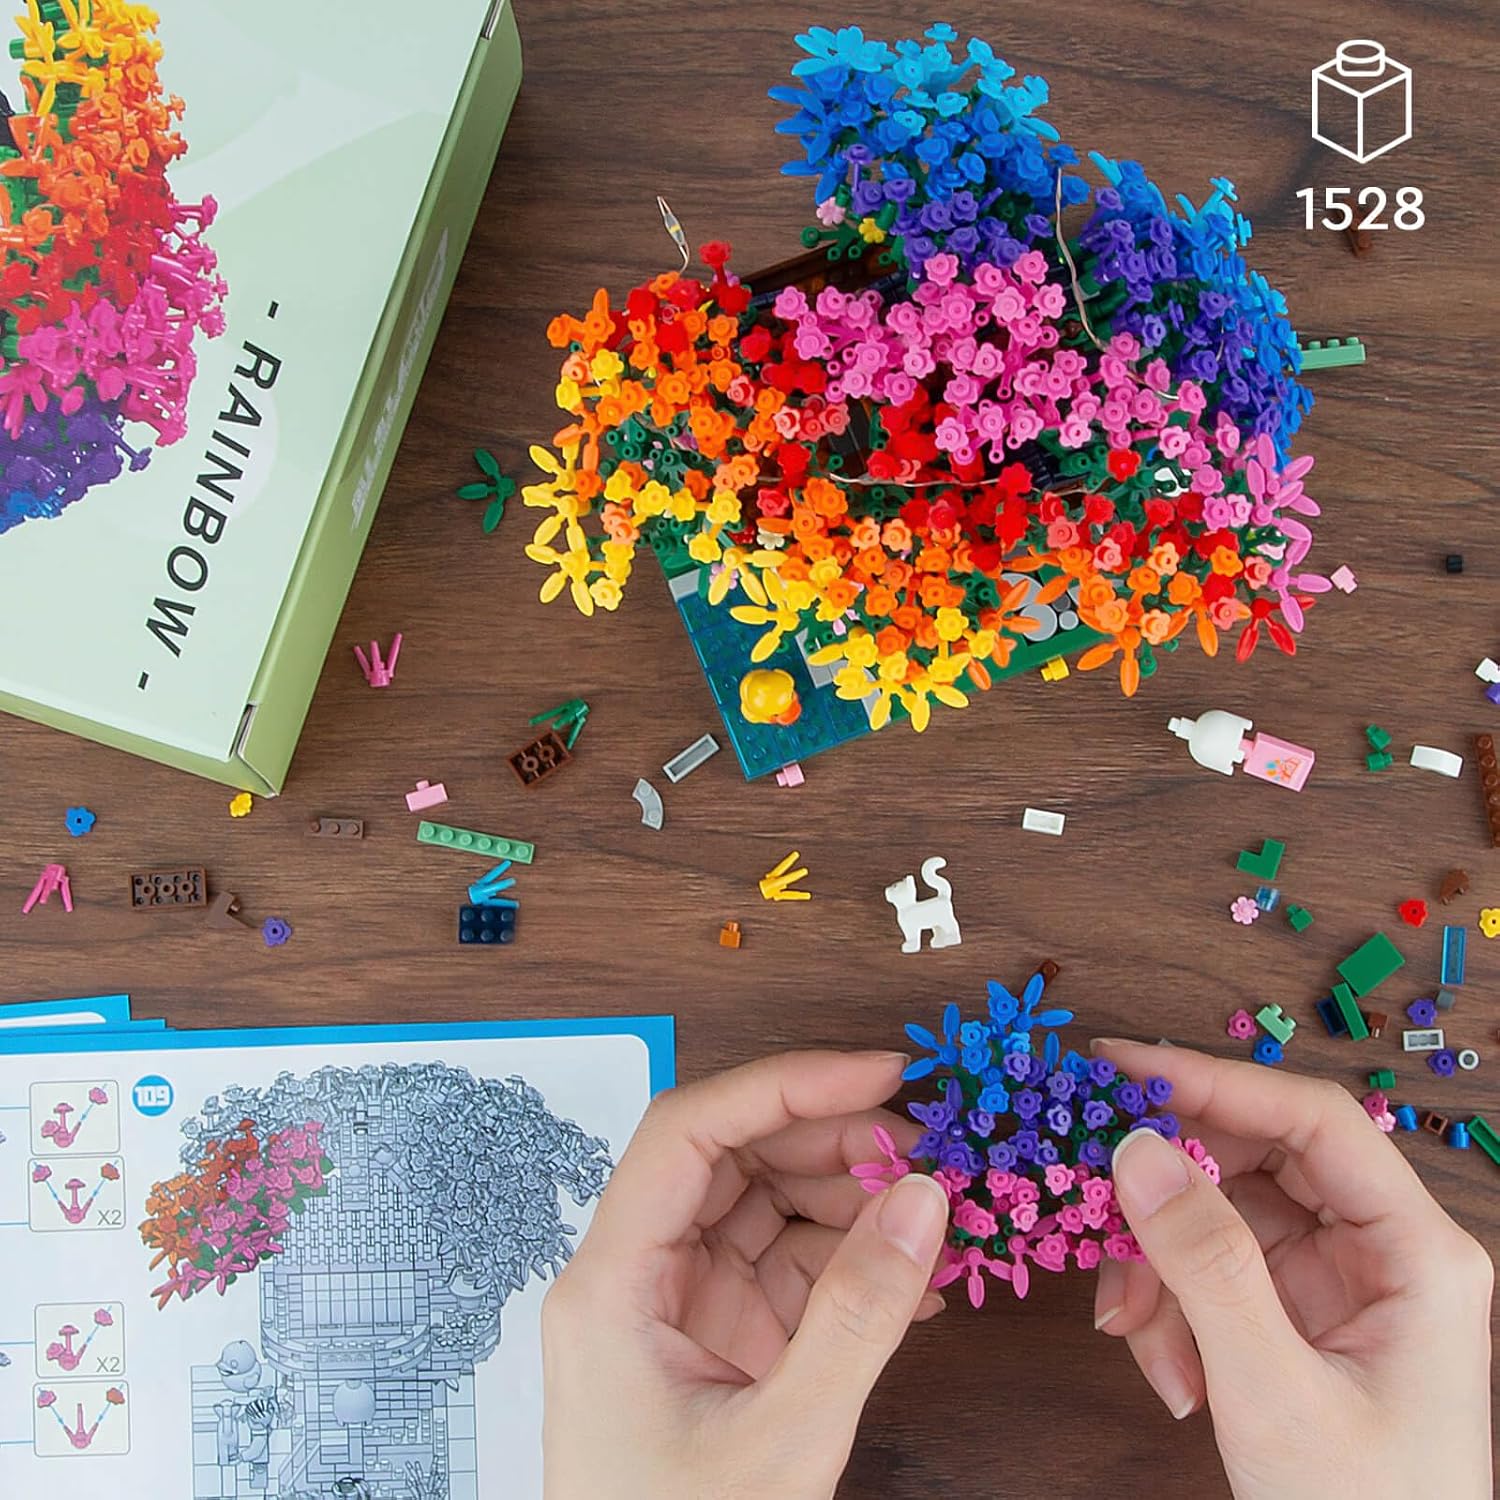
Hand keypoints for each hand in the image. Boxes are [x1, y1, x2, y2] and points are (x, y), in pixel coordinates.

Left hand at [542, 1051, 950, 1499]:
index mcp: (610, 1283)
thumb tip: (927, 1195)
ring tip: (940, 1210)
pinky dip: (854, 1264)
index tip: (881, 1075)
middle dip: (831, 1142)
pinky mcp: (723, 1346)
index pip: (687, 1133)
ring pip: (767, 1209)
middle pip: (730, 1160)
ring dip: (854, 1200)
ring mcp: (682, 1310)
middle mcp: (638, 1278)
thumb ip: (858, 1315)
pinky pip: (790, 1271)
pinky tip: (921, 1276)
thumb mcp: (782, 1439)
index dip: (783, 1084)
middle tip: (931, 1146)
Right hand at [1092, 1040, 1492, 1498]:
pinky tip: (1166, 1367)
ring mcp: (1335, 1284)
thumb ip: (1206, 1264)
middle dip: (1170, 1191)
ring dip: (1159, 1265)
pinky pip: (1213, 1273)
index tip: (1118, 1068)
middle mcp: (1380, 1251)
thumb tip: (1134, 1148)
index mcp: (1416, 1252)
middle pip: (1256, 1162)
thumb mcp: (1275, 1391)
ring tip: (1130, 1327)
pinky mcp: (1296, 1317)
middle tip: (1093, 1195)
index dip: (1214, 1080)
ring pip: (1221, 1217)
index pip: (1312, 1120)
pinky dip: (1171, 1309)